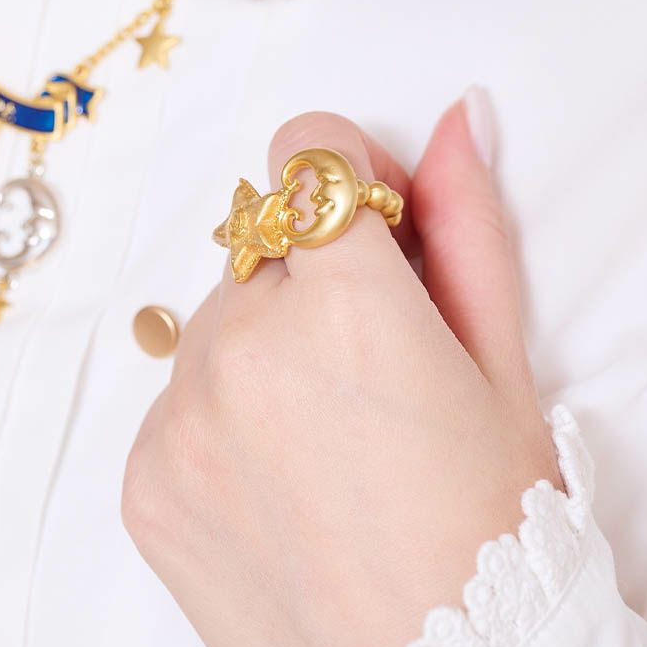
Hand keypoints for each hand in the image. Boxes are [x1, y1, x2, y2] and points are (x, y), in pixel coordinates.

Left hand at [123, 95, 561, 646]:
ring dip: (264, 345)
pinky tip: (279, 482)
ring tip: (326, 438)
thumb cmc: (493, 527)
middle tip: (368, 366)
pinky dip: (222, 414)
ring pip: (218, 317)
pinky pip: (178, 396)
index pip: (307, 150)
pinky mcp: (143, 475)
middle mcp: (246, 344)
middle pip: (262, 239)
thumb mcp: (502, 367)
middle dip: (312, 273)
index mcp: (347, 302)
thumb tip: (454, 118)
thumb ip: (467, 225)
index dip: (349, 177)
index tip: (374, 227)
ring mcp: (182, 413)